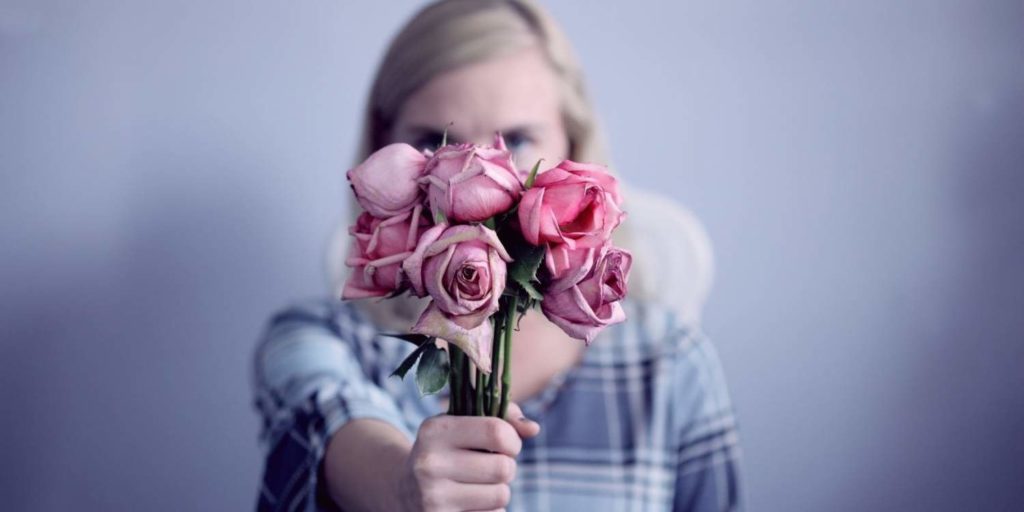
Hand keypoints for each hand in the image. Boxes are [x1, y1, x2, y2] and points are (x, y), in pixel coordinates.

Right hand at [396, 402, 540, 511]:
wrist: (404, 490)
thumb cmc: (447, 451)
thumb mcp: (463, 424)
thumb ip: (502, 418)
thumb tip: (533, 428)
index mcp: (435, 430)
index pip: (497, 432)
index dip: (512, 440)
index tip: (505, 444)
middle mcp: (430, 464)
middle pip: (503, 468)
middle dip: (506, 467)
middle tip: (490, 466)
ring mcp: (433, 499)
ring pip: (501, 496)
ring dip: (498, 491)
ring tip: (478, 485)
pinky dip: (490, 511)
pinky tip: (470, 503)